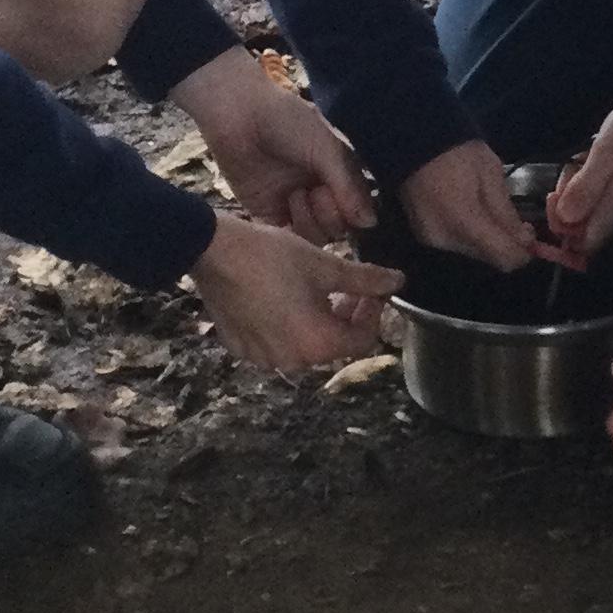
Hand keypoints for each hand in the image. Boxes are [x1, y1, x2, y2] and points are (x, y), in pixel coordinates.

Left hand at [171, 46, 374, 241]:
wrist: (238, 114)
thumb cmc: (286, 120)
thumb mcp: (325, 147)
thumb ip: (348, 184)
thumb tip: (369, 224)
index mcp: (339, 174)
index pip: (359, 208)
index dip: (355, 211)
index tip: (342, 197)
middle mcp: (320, 192)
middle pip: (340, 228)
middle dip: (332, 216)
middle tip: (316, 192)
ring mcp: (295, 205)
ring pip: (316, 237)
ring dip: (311, 223)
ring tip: (295, 195)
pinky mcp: (268, 214)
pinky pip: (287, 238)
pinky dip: (290, 232)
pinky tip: (285, 209)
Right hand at [189, 212, 402, 372]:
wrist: (213, 251)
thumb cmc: (273, 256)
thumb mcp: (326, 265)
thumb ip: (367, 280)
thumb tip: (399, 282)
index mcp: (317, 344)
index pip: (363, 340)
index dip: (373, 314)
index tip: (372, 290)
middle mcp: (290, 361)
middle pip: (333, 345)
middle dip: (346, 317)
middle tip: (346, 287)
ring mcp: (261, 358)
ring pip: (303, 345)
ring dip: (317, 322)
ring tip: (314, 290)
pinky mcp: (239, 347)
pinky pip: (273, 343)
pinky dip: (285, 326)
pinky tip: (282, 298)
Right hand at [400, 137, 535, 272]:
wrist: (414, 141)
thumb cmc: (458, 152)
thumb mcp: (491, 175)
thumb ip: (507, 213)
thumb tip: (525, 242)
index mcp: (464, 221)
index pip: (504, 257)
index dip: (523, 252)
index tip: (530, 236)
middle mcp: (446, 239)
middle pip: (488, 258)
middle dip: (506, 244)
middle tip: (516, 223)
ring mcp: (431, 240)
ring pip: (473, 252)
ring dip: (488, 240)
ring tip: (492, 214)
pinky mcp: (423, 236)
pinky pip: (457, 244)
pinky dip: (470, 235)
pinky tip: (472, 213)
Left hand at [545, 92, 612, 263]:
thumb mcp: (605, 154)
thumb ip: (585, 189)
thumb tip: (564, 219)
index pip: (584, 244)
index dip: (563, 228)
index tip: (555, 197)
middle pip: (586, 227)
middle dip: (569, 202)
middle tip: (571, 168)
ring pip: (594, 209)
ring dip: (580, 188)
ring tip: (584, 157)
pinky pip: (606, 196)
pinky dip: (594, 181)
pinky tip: (595, 158)